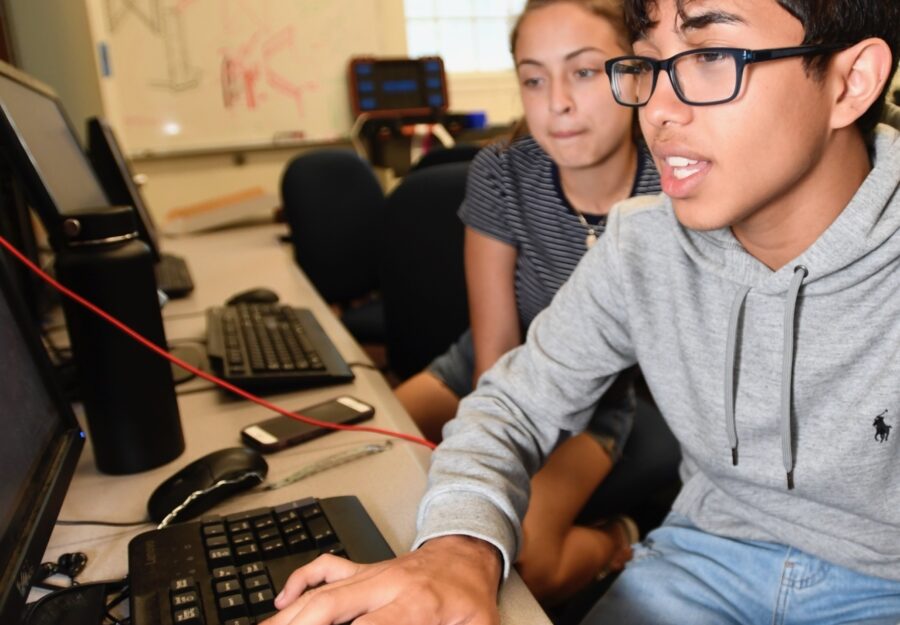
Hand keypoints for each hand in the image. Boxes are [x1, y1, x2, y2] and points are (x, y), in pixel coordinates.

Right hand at [261, 535, 502, 624]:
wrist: (467, 554)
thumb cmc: (469, 598)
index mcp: (417, 604)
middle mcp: (387, 585)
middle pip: (332, 605)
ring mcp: (371, 574)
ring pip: (321, 591)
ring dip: (289, 613)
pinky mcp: (363, 568)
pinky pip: (325, 568)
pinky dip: (300, 580)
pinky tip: (283, 600)